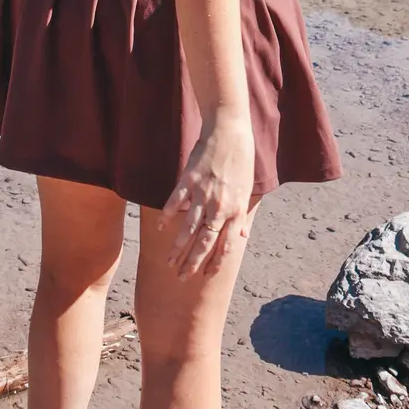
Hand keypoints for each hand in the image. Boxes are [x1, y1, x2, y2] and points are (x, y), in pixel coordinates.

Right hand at [159, 115, 254, 277]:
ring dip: (178, 248)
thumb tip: (242, 236)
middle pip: (205, 242)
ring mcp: (203, 193)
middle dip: (193, 263)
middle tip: (182, 278)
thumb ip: (241, 215)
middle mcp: (220, 206)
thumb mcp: (247, 190)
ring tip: (169, 262)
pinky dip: (168, 216)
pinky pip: (176, 202)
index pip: (224, 246)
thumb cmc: (241, 159)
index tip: (205, 276)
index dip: (214, 263)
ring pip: (189, 228)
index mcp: (236, 210)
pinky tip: (162, 228)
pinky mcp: (189, 179)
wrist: (229, 130)